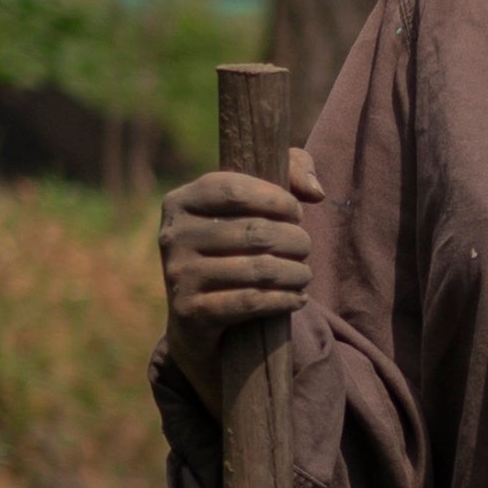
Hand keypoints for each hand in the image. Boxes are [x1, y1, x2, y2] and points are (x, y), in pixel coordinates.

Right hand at [158, 150, 318, 360]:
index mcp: (180, 202)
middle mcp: (173, 236)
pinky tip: (299, 297)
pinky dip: (284, 299)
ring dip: (295, 272)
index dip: (275, 199)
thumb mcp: (251, 202)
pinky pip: (251, 301)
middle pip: (254, 232)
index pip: (233, 190)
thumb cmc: (231, 247)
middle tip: (305, 247)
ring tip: (305, 274)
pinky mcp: (190, 311)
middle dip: (294, 240)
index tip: (296, 212)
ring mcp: (179, 275)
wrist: (194, 317)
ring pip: (258, 269)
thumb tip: (314, 192)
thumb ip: (289, 170)